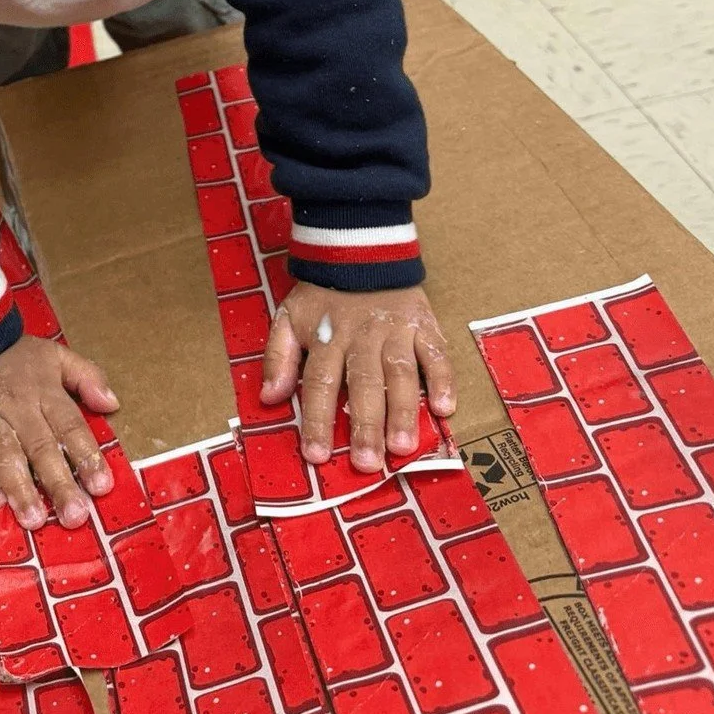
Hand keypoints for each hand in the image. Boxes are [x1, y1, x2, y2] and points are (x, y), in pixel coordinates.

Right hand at [0, 335, 119, 529]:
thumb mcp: (57, 355)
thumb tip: (112, 404)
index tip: (102, 486)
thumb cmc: (16, 355)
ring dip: (20, 488)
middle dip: (59, 483)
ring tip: (34, 519)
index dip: (87, 456)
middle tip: (74, 515)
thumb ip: (87, 376)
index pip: (70, 426)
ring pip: (6, 455)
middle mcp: (19, 408)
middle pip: (42, 448)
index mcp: (46, 392)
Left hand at [261, 283, 455, 473]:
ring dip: (402, 410)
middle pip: (363, 384)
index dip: (318, 419)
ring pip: (400, 373)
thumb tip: (269, 398)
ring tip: (403, 448)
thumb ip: (278, 356)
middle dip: (364, 425)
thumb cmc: (322, 296)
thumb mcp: (288, 317)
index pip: (320, 382)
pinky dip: (442, 379)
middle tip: (367, 463)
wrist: (360, 249)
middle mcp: (362, 337)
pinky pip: (436, 353)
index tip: (317, 455)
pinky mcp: (423, 325)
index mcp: (327, 339)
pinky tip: (443, 408)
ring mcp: (396, 331)